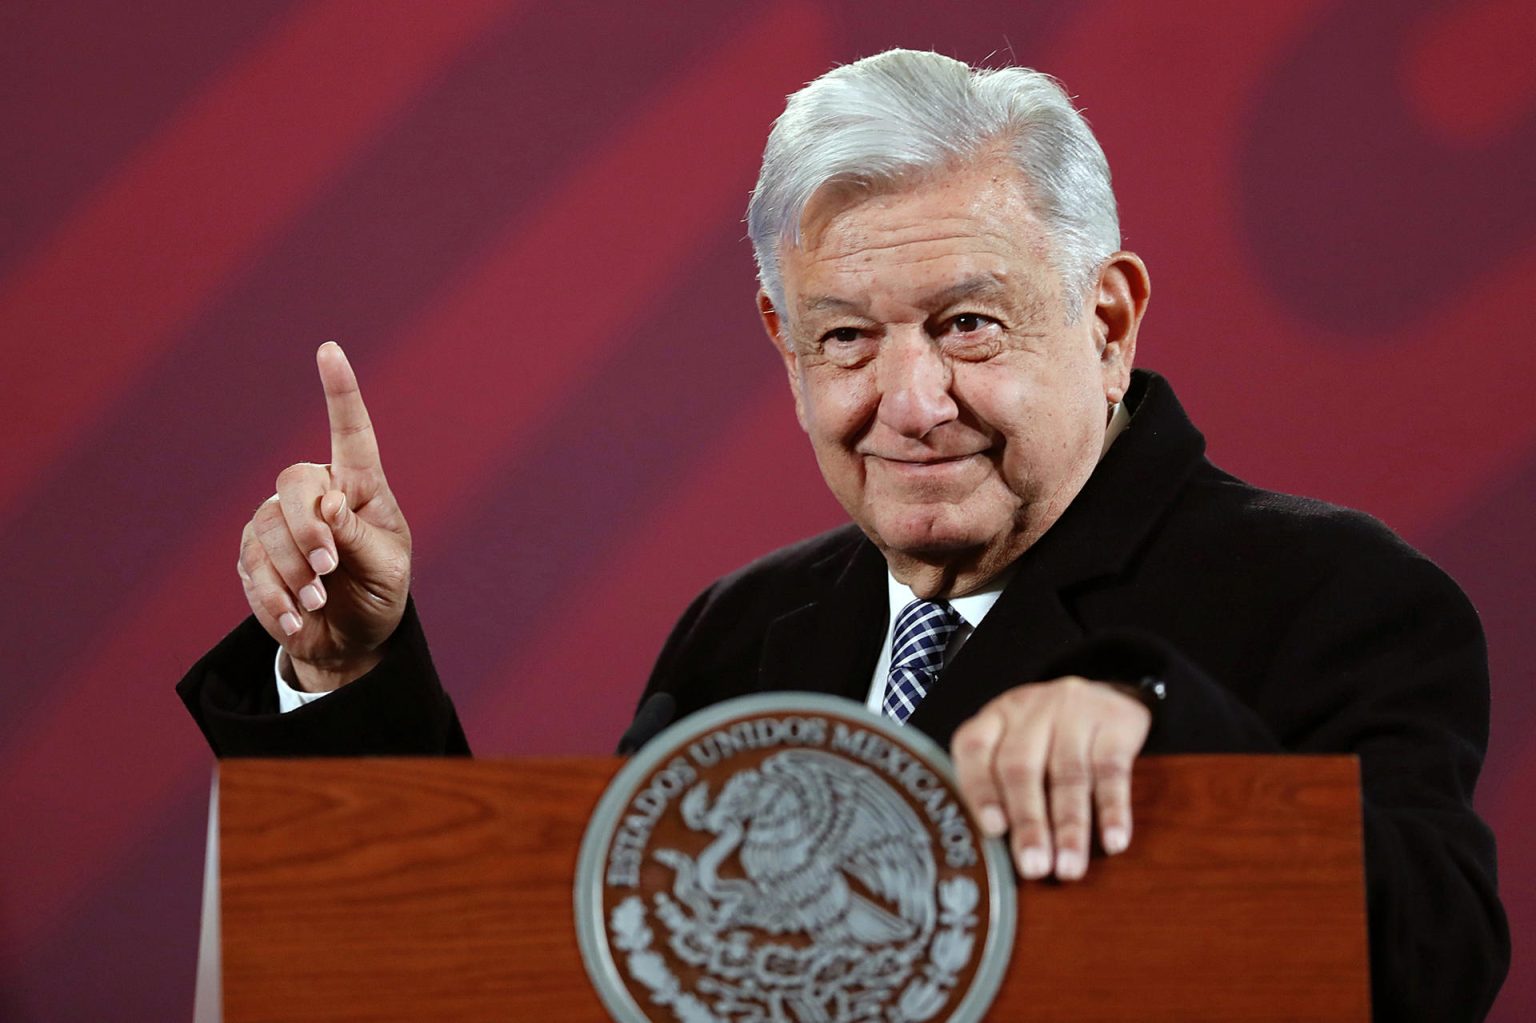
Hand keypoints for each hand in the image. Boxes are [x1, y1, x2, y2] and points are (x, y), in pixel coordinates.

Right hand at [236, 342, 410, 690]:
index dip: (340, 391)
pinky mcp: (255, 555)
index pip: (350, 431)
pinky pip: (251, 565)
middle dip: (308, 529)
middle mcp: (317, 493)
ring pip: (267, 527)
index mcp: (359, 486)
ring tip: (319, 602)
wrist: (349, 640)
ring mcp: (280, 522)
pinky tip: (297, 619)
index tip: (330, 349)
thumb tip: (326, 502)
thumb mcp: (386, 568)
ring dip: (294, 573)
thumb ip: (359, 534)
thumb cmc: (378, 593)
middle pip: (293, 482)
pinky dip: (275, 598)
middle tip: (328, 569)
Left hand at [951, 678, 1150, 881]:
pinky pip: (1112, 770)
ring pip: (1069, 775)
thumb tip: (996, 856)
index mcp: (996, 717)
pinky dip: (1112, 810)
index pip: (975, 748)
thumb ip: (1002, 785)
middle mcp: (1030, 710)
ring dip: (1069, 828)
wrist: (1110, 692)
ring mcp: (1074, 712)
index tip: (992, 830)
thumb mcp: (1018, 742)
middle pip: (1022, 768)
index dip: (980, 790)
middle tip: (1033, 867)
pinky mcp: (1115, 721)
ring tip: (1069, 868)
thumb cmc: (1051, 735)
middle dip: (1028, 823)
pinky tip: (1113, 842)